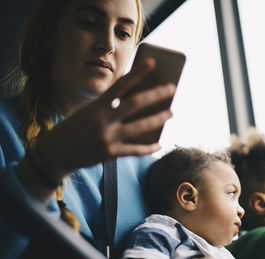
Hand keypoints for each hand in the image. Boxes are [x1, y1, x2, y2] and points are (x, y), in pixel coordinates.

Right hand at [35, 59, 174, 180]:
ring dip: (158, 118)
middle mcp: (102, 119)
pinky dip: (148, 148)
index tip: (152, 63)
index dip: (137, 73)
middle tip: (172, 88)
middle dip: (156, 94)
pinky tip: (159, 144)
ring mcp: (107, 137)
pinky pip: (134, 150)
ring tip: (171, 112)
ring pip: (139, 126)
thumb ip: (108, 106)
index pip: (120, 84)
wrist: (56, 152)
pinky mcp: (109, 153)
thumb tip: (136, 102)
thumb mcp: (88, 111)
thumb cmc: (74, 128)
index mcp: (97, 105)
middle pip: (134, 103)